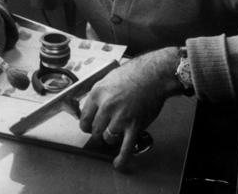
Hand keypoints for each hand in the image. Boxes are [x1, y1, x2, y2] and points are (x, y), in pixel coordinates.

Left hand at [79, 47, 179, 169]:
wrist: (154, 75)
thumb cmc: (134, 73)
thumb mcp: (108, 78)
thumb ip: (99, 94)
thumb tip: (91, 107)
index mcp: (97, 94)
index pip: (84, 117)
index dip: (87, 124)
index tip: (89, 126)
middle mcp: (106, 107)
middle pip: (95, 130)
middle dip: (99, 132)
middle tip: (104, 129)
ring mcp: (120, 118)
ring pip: (107, 139)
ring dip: (111, 138)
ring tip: (117, 132)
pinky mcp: (134, 126)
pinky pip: (126, 148)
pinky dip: (122, 158)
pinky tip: (118, 163)